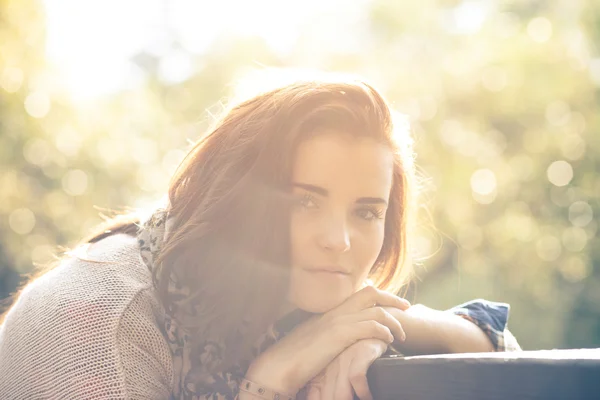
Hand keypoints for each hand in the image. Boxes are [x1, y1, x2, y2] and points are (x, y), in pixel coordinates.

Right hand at [244, 286, 409, 395]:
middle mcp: (335, 312)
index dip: (379, 296)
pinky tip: (388, 341)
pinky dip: (384, 331)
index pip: (359, 294)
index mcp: (330, 312)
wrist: (278, 365)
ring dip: (394, 322)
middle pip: (371, 293)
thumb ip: (331, 335)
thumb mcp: (316, 341)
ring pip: (376, 310)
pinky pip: (370, 327)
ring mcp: (337, 321)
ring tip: (401, 335)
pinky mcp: (338, 335)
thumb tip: (346, 340)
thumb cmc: (294, 358)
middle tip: (407, 307)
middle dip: (392, 298)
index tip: (392, 303)